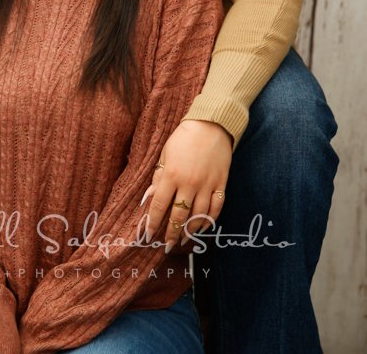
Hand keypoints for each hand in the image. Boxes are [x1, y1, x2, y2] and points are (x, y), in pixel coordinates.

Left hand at [142, 120, 231, 248]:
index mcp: (171, 174)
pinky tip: (203, 227)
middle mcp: (189, 183)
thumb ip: (159, 177)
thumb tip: (149, 198)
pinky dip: (209, 220)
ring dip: (190, 231)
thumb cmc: (184, 138)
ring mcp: (207, 184)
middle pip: (179, 215)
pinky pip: (216, 207)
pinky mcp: (221, 183)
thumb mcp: (166, 154)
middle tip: (167, 245)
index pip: (159, 205)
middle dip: (172, 233)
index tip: (149, 235)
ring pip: (198, 215)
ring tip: (184, 240)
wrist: (211, 125)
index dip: (153, 223)